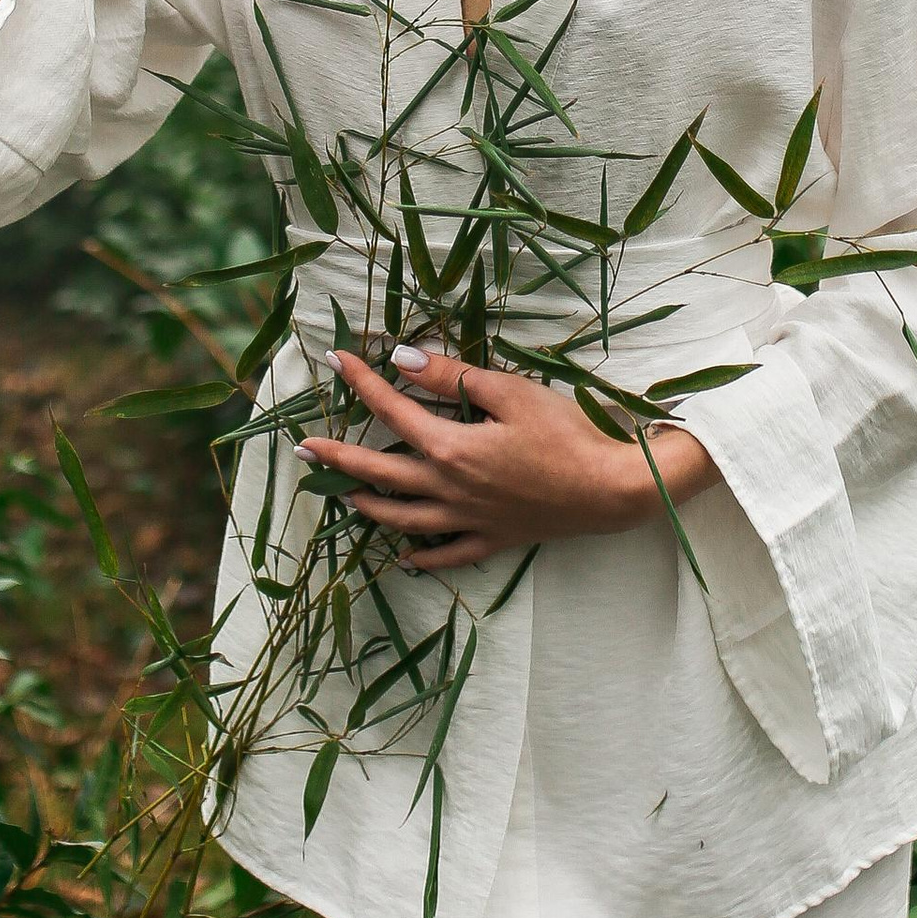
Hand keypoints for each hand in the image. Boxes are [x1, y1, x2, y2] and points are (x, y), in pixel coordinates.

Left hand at [301, 350, 715, 573]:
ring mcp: (469, 520)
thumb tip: (403, 359)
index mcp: (451, 449)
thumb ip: (452, 378)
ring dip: (370, 507)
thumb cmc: (567, 433)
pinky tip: (405, 559)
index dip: (363, 383)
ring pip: (404, 519)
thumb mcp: (510, 393)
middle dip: (339, 458)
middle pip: (381, 474)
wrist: (611, 488)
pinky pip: (448, 554)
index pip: (393, 410)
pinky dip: (422, 558)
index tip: (337, 359)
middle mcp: (450, 489)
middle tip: (305, 448)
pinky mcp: (494, 539)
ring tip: (346, 497)